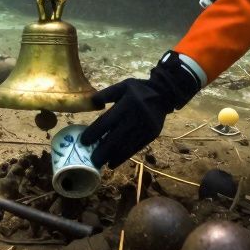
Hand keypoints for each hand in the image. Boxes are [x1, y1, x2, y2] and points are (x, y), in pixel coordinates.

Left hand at [80, 51, 202, 168]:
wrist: (165, 94)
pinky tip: (113, 162)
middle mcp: (135, 117)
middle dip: (102, 151)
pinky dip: (123, 157)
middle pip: (115, 138)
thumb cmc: (139, 89)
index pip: (106, 121)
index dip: (94, 133)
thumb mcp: (123, 85)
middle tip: (91, 160)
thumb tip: (91, 102)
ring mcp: (144, 128)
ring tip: (100, 164)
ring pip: (125, 146)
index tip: (84, 141)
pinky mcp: (151, 135)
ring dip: (111, 157)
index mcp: (126, 104)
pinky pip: (135, 148)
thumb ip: (107, 93)